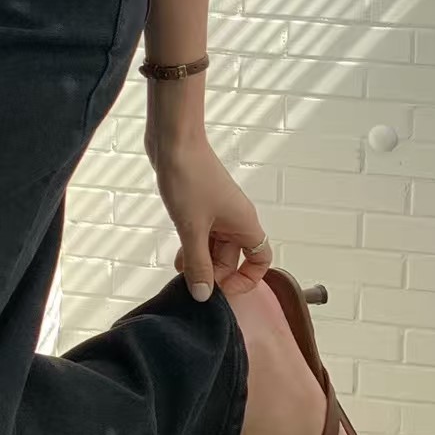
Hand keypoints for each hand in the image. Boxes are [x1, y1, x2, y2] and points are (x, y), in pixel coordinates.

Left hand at [151, 135, 271, 302]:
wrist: (172, 139)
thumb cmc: (189, 177)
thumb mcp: (192, 227)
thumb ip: (198, 263)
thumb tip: (203, 295)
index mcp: (244, 222)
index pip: (261, 259)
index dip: (247, 279)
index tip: (224, 290)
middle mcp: (235, 216)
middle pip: (234, 256)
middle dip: (216, 272)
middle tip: (193, 285)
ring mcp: (217, 208)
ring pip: (215, 245)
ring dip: (201, 260)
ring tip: (181, 273)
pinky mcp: (199, 201)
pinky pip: (202, 231)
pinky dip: (193, 245)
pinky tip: (178, 255)